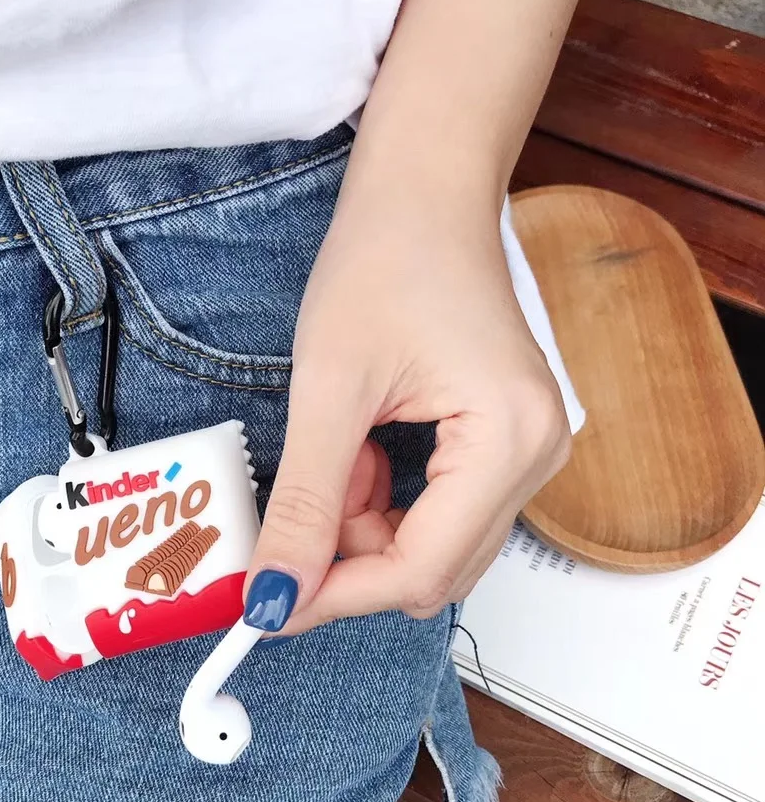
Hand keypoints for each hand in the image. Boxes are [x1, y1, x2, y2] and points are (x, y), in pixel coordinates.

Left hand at [241, 202, 570, 635]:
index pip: (419, 570)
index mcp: (509, 441)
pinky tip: (358, 454)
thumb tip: (273, 597)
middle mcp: (536, 459)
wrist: (424, 195)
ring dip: (362, 528)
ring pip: (430, 548)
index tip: (265, 606)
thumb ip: (304, 504)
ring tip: (332, 456)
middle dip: (348, 558)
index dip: (335, 596)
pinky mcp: (501, 449)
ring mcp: (525, 456)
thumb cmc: (386, 260)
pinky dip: (381, 505)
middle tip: (289, 519)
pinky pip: (436, 515)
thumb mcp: (328, 390)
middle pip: (430, 570)